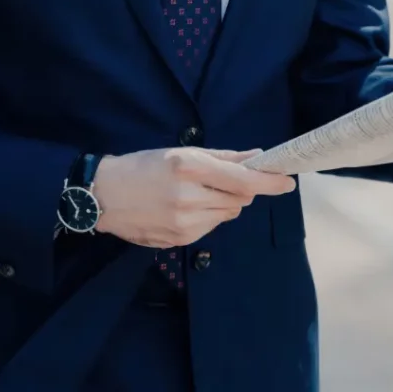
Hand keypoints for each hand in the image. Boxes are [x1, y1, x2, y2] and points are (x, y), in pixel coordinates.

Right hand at [92, 147, 295, 248]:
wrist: (104, 196)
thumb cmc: (142, 166)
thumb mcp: (180, 152)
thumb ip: (222, 157)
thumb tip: (257, 158)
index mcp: (188, 167)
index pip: (242, 180)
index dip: (268, 182)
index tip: (288, 181)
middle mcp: (189, 196)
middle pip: (239, 199)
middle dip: (239, 190)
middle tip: (219, 179)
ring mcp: (184, 222)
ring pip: (227, 214)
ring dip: (223, 203)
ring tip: (195, 193)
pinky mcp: (180, 240)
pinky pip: (210, 227)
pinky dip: (208, 216)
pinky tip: (184, 207)